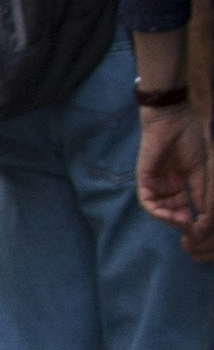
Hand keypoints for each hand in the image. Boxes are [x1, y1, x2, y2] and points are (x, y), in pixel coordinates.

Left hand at [138, 101, 209, 246]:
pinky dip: (159, 213)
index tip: (202, 228)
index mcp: (181, 184)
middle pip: (172, 213)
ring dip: (172, 221)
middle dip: (183, 224)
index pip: (184, 210)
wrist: (175, 118)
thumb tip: (205, 217)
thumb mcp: (200, 171)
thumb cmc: (189, 139)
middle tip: (194, 230)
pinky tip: (173, 216)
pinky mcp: (144, 179)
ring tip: (185, 223)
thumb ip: (200, 193)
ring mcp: (154, 183)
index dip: (194, 221)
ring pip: (159, 211)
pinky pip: (148, 202)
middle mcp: (166, 187)